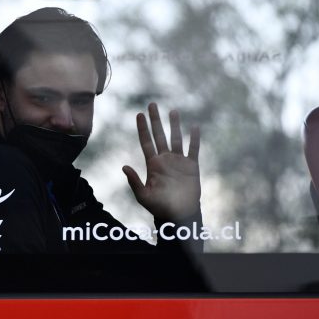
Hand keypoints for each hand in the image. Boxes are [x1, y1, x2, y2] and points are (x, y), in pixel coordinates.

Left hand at [122, 103, 200, 219]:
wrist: (179, 214)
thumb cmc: (159, 207)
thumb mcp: (143, 195)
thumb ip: (134, 181)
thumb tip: (124, 166)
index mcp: (152, 164)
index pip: (146, 142)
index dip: (142, 128)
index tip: (139, 114)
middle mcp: (165, 159)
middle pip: (159, 135)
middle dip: (155, 120)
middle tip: (152, 104)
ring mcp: (178, 161)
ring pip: (176, 139)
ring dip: (175, 125)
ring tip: (172, 111)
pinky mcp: (191, 166)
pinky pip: (193, 149)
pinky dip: (194, 139)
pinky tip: (194, 127)